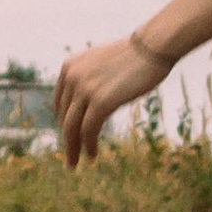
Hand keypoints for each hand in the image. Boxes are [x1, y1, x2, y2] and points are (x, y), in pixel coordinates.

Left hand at [55, 35, 168, 166]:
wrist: (152, 47)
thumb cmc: (133, 57)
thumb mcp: (101, 64)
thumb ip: (89, 80)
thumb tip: (87, 103)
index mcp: (69, 67)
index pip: (60, 103)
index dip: (64, 123)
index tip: (71, 137)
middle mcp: (72, 77)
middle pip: (64, 117)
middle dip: (66, 140)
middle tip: (70, 158)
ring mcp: (85, 89)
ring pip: (72, 127)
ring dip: (73, 148)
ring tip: (76, 163)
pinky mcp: (100, 101)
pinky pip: (88, 130)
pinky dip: (88, 146)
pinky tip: (92, 155)